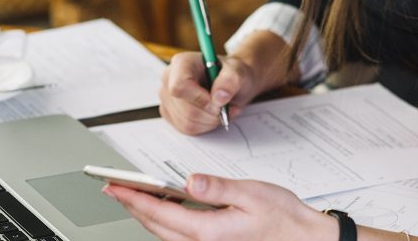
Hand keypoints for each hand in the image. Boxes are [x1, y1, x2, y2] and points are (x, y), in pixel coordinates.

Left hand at [104, 174, 335, 240]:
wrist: (303, 240)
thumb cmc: (283, 219)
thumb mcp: (251, 193)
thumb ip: (216, 188)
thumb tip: (188, 182)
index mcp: (208, 231)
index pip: (159, 213)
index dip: (133, 198)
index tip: (114, 186)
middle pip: (155, 226)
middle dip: (132, 206)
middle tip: (114, 189)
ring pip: (164, 233)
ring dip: (147, 215)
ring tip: (133, 196)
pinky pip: (178, 236)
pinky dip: (165, 221)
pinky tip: (165, 209)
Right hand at [159, 52, 260, 134]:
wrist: (230, 84)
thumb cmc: (230, 75)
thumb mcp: (238, 72)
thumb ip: (231, 81)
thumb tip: (219, 96)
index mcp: (182, 63)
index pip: (179, 86)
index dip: (199, 99)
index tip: (217, 102)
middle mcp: (169, 79)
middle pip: (184, 109)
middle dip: (210, 113)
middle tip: (226, 107)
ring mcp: (167, 98)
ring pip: (186, 122)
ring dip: (210, 121)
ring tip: (222, 109)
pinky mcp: (170, 113)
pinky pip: (186, 129)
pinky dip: (204, 126)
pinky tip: (212, 115)